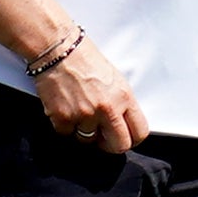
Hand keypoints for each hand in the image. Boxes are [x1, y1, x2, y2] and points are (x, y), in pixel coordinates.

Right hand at [36, 33, 147, 151]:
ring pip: (89, 141)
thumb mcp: (115, 79)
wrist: (58, 50)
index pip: (140, 133)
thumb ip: (122, 103)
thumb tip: (123, 125)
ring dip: (84, 131)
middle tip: (103, 137)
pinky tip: (65, 107)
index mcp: (124, 97)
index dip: (132, 138)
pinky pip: (67, 134)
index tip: (124, 137)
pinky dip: (65, 125)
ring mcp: (84, 115)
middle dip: (111, 144)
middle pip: (119, 146)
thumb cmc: (85, 59)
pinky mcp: (63, 118)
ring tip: (79, 111)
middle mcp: (107, 109)